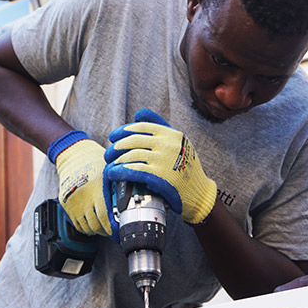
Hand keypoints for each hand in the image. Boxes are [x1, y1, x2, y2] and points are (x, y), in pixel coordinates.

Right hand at [48, 131, 112, 236]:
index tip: (120, 232)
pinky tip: (93, 224)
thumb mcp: (109, 173)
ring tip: (105, 228)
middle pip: (96, 225)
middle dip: (107, 232)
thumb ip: (118, 188)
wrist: (72, 155)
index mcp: (97, 190)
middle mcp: (84, 198)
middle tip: (115, 232)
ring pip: (87, 227)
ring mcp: (73, 202)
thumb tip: (132, 203)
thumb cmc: (95, 161)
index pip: (105, 217)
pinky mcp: (66, 204)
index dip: (113, 229)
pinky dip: (86, 228)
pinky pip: (77, 224)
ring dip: (97, 230)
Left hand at [105, 109, 216, 224]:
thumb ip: (160, 128)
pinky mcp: (160, 177)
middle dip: (116, 147)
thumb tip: (138, 114)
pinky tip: (113, 173)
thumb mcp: (179, 143)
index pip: (141, 126)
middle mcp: (168, 145)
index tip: (113, 137)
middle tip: (108, 154)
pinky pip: (134, 171)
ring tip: (110, 165)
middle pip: (133, 141)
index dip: (123, 131)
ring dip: (116, 160)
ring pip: (131, 155)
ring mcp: (164, 161)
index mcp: (171, 134)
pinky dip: (120, 171)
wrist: (200, 193)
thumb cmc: (186, 167)